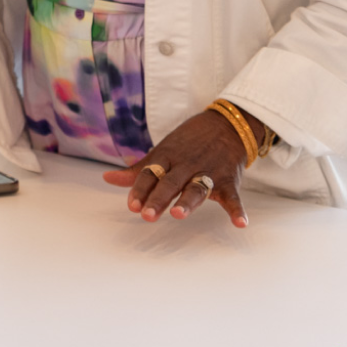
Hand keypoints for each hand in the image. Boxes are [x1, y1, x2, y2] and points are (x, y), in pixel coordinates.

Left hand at [101, 106, 266, 226]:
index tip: (132, 206)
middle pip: (170, 183)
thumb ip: (137, 171)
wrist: (227, 124)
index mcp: (167, 157)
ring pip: (197, 188)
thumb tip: (107, 179)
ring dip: (188, 202)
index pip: (150, 174)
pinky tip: (239, 223)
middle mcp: (186, 165)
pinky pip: (233, 196)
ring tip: (179, 215)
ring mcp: (208, 172)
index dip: (140, 190)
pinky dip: (237, 209)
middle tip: (147, 216)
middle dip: (159, 199)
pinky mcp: (229, 180)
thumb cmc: (188, 142)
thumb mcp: (162, 151)